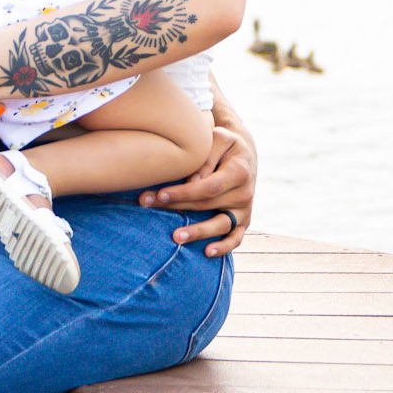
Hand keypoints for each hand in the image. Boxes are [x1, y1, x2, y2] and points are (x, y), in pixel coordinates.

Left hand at [139, 124, 255, 256]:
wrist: (244, 156)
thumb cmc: (225, 145)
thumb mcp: (218, 140)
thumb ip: (206, 158)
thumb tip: (193, 182)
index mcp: (239, 172)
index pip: (208, 187)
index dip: (183, 193)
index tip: (160, 194)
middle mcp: (244, 193)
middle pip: (207, 205)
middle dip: (176, 206)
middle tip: (147, 205)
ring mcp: (244, 210)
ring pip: (221, 225)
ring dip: (198, 232)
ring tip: (176, 237)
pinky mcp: (243, 221)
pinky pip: (236, 238)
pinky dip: (224, 247)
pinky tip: (207, 252)